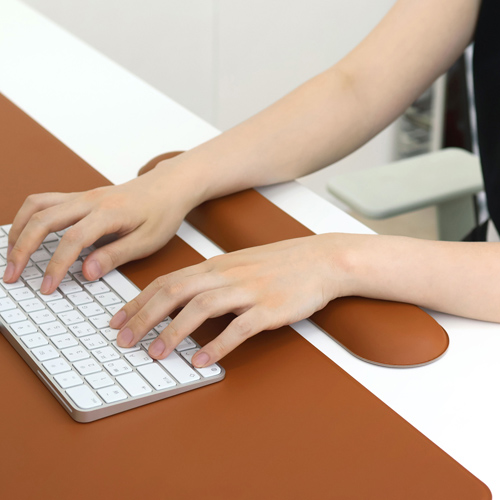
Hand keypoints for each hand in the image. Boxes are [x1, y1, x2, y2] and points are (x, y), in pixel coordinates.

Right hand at [4, 160, 196, 293]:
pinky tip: (26, 234)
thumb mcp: (147, 241)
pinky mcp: (80, 196)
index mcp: (108, 213)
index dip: (55, 266)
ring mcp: (82, 196)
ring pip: (37, 205)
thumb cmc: (162, 213)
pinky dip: (29, 217)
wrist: (168, 186)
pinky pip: (45, 201)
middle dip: (21, 249)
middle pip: (43, 219)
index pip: (72, 240)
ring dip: (18, 230)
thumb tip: (86, 272)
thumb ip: (116, 256)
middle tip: (12, 276)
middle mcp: (90, 200)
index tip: (47, 287)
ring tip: (11, 256)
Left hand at [111, 234, 348, 366]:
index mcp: (217, 266)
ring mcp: (249, 291)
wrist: (321, 260)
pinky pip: (239, 328)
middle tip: (123, 340)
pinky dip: (218, 345)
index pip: (168, 280)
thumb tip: (184, 301)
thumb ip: (212, 280)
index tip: (118, 319)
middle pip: (176, 291)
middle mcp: (227, 275)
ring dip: (174, 331)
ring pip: (202, 307)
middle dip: (144, 316)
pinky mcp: (270, 308)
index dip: (138, 300)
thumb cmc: (280, 264)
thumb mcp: (239, 265)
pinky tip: (202, 360)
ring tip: (156, 354)